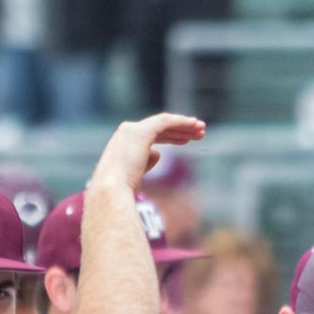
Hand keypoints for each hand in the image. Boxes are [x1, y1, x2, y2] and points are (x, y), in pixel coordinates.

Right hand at [91, 112, 205, 195]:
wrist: (111, 192)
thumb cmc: (120, 192)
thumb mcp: (135, 176)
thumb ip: (146, 162)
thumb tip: (158, 153)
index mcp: (123, 144)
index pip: (150, 136)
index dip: (170, 137)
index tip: (186, 141)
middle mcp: (126, 133)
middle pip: (159, 128)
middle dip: (180, 130)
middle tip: (198, 133)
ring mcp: (132, 130)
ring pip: (164, 123)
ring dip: (184, 125)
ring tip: (201, 129)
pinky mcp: (141, 132)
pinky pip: (165, 122)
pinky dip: (181, 122)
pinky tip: (194, 125)